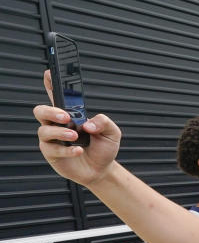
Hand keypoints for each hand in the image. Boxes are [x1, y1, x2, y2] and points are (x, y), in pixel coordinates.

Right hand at [34, 70, 120, 186]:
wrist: (102, 170)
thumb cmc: (104, 148)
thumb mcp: (112, 132)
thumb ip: (104, 122)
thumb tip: (88, 123)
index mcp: (71, 114)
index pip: (57, 96)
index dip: (50, 83)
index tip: (49, 73)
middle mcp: (58, 124)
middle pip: (40, 111)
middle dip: (51, 111)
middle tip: (66, 117)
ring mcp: (52, 139)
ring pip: (43, 130)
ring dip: (60, 132)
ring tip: (75, 136)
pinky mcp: (51, 153)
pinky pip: (52, 149)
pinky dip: (67, 150)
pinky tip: (79, 150)